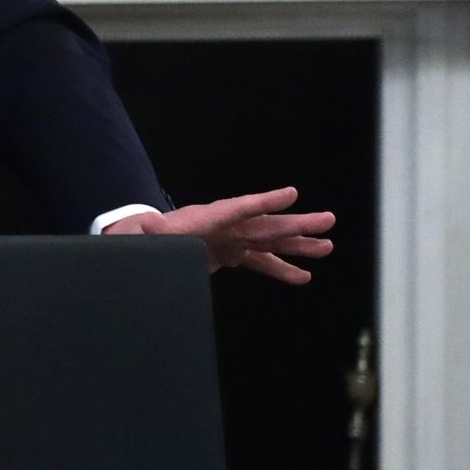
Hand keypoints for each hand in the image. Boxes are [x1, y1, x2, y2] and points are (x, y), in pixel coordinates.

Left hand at [101, 186, 334, 284]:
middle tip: (327, 220)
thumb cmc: (142, 237)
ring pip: (271, 241)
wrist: (141, 243)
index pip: (239, 208)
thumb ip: (150, 232)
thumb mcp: (142, 235)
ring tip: (327, 247)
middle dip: (296, 223)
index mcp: (207, 218)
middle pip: (265, 224)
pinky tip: (303, 275)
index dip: (264, 201)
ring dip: (298, 244)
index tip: (291, 193)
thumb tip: (145, 225)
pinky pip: (261, 261)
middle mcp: (226, 226)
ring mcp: (232, 239)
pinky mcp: (231, 254)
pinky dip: (282, 268)